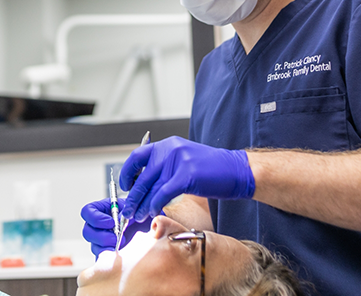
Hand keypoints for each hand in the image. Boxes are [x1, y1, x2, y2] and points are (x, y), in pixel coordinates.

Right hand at [80, 198, 152, 257]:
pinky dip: (109, 256)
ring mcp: (101, 241)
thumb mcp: (138, 208)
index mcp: (104, 210)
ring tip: (121, 244)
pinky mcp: (106, 253)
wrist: (151, 232)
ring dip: (106, 246)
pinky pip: (101, 257)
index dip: (95, 218)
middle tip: (116, 237)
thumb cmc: (143, 217)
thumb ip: (130, 208)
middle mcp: (99, 226)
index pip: (88, 211)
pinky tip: (120, 252)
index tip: (111, 222)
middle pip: (87, 231)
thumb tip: (123, 215)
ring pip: (93, 245)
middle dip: (101, 235)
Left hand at [119, 136, 254, 221]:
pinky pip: (163, 193)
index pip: (138, 156)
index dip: (127, 172)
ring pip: (150, 187)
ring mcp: (178, 161)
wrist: (236, 169)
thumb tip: (144, 184)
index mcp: (168, 145)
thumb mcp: (184, 160)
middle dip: (133, 196)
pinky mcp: (186, 175)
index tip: (125, 186)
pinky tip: (153, 211)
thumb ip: (165, 167)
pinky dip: (155, 204)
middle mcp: (171, 150)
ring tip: (138, 215)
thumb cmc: (211, 169)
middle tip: (128, 209)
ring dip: (141, 204)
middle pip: (142, 176)